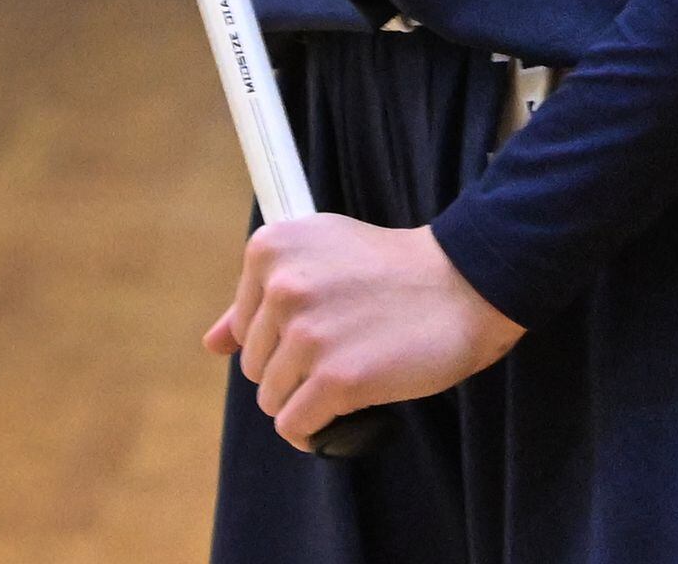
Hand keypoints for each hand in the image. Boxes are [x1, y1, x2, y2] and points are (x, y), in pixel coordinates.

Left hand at [206, 214, 521, 451]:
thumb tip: (212, 343)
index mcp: (272, 248)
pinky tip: (346, 410)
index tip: (328, 319)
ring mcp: (308, 334)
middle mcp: (283, 286)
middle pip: (256, 366)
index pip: (243, 326)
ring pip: (273, 400)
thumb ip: (261, 299)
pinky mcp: (336, 379)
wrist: (465, 283)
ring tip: (354, 369)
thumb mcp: (322, 258)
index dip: (285, 333)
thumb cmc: (394, 272)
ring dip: (309, 398)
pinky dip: (318, 430)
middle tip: (348, 343)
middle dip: (296, 367)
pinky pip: (295, 427)